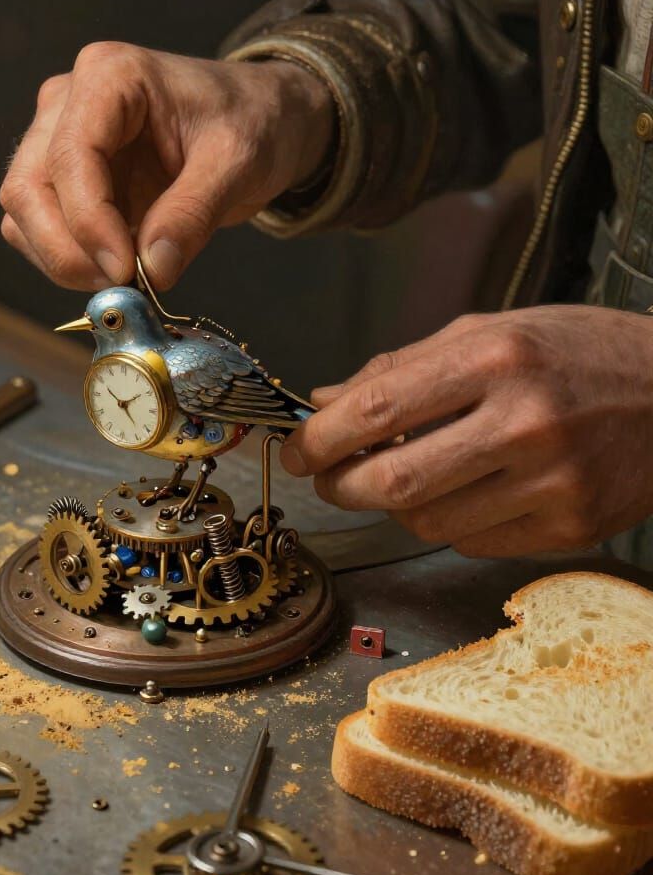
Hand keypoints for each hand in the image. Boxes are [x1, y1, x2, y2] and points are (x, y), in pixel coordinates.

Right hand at [0, 43, 333, 290]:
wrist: (256, 121)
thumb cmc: (250, 122)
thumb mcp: (239, 163)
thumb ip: (193, 214)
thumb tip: (153, 271)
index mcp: (109, 76)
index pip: (70, 155)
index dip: (89, 222)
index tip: (125, 270)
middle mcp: (67, 102)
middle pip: (28, 188)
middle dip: (68, 250)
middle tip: (123, 286)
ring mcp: (55, 140)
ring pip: (23, 215)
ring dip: (65, 260)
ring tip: (127, 277)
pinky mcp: (60, 180)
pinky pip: (38, 231)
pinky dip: (69, 261)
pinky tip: (118, 266)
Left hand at [279, 306, 652, 556]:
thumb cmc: (577, 352)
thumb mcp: (490, 332)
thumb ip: (402, 367)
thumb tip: (326, 401)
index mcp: (496, 357)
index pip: (376, 407)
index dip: (320, 438)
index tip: (298, 449)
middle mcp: (524, 421)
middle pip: (391, 481)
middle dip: (338, 485)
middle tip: (326, 478)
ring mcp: (553, 482)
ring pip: (426, 521)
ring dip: (393, 506)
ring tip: (399, 477)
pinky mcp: (572, 527)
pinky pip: (471, 542)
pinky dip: (447, 522)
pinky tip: (461, 493)